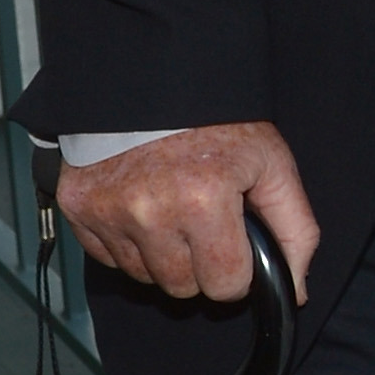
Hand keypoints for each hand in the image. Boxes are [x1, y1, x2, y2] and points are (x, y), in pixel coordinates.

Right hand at [56, 121, 318, 305]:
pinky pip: (107, 258)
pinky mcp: (78, 207)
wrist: (152, 80)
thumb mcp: (271, 165)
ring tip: (171, 210)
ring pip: (144, 277)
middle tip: (203, 224)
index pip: (224, 286)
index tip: (234, 244)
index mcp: (203, 200)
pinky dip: (127, 242)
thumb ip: (295, 230)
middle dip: (199, 265)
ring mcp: (109, 211)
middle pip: (182, 288)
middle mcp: (150, 212)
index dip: (237, 270)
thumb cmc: (218, 123)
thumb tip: (296, 293)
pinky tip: (140, 207)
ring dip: (162, 256)